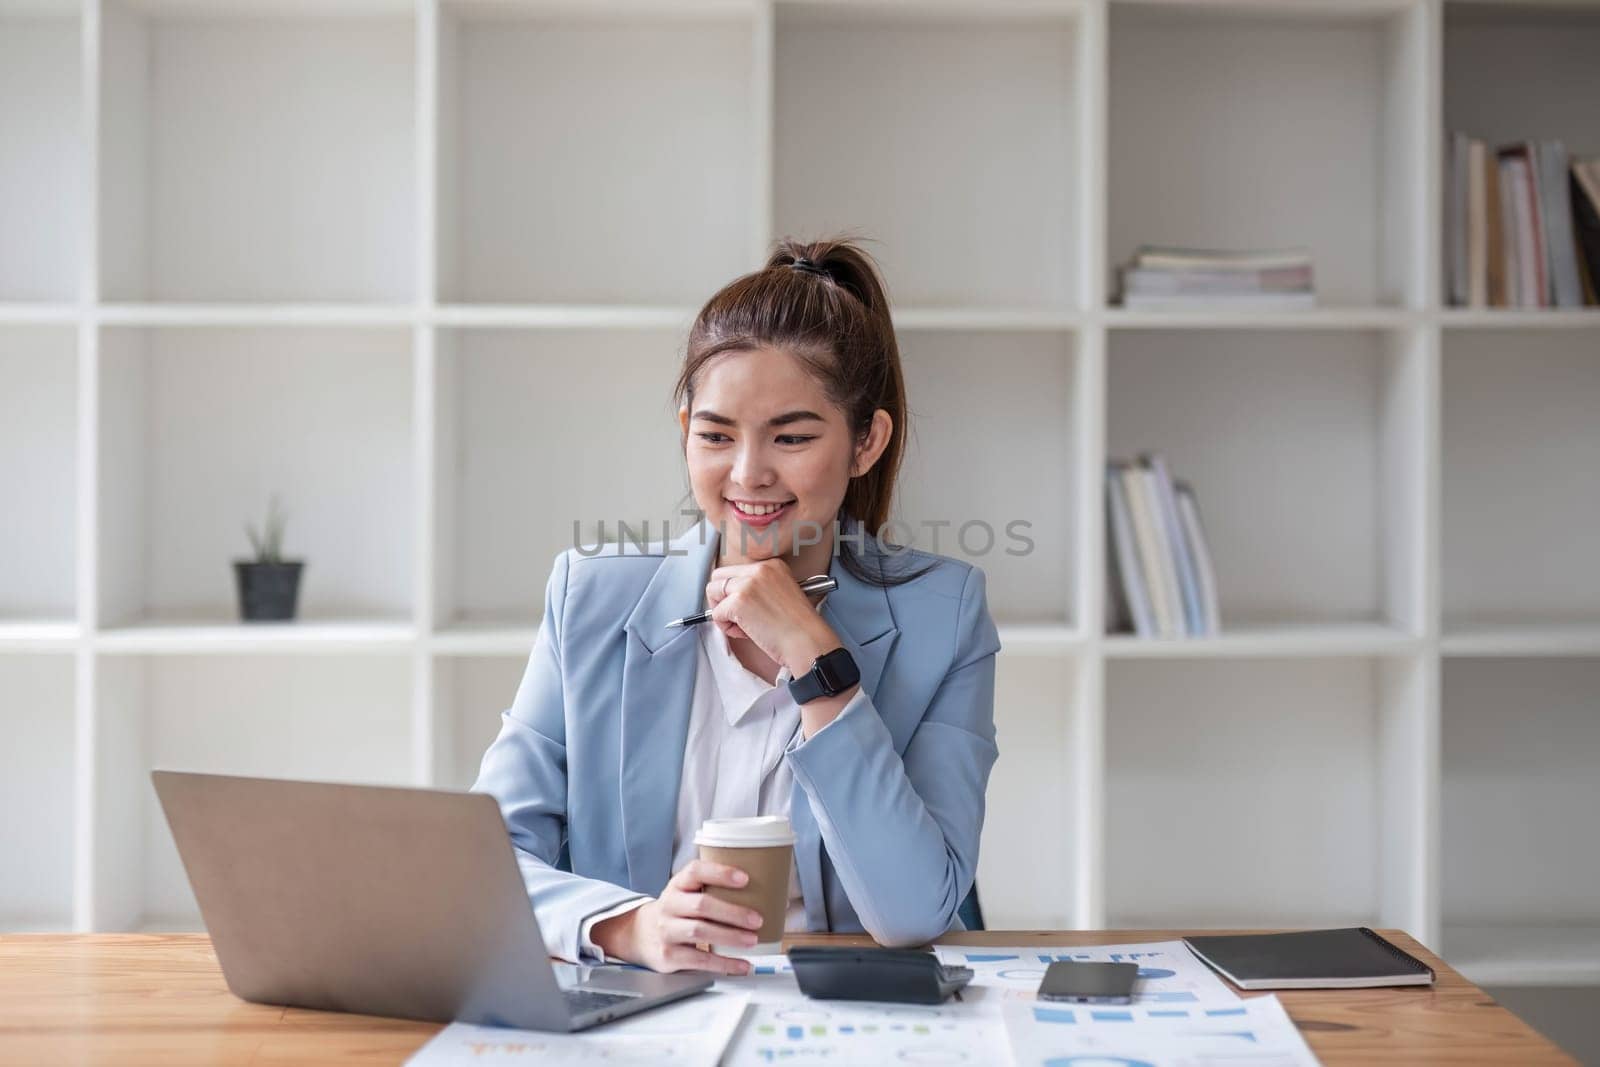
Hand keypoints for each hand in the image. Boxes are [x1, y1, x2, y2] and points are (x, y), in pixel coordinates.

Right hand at [589, 860, 765, 974]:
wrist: (640, 935)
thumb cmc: (676, 911)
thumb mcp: (686, 892)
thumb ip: (712, 889)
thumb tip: (763, 892)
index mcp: (678, 885)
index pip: (696, 871)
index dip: (720, 873)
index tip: (744, 878)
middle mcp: (669, 905)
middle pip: (701, 905)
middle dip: (732, 912)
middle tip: (757, 919)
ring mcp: (667, 931)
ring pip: (699, 931)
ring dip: (730, 936)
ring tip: (752, 940)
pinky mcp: (668, 955)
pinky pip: (699, 960)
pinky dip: (724, 963)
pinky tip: (741, 964)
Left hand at [705, 559, 838, 674]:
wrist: (808, 642)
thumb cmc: (798, 627)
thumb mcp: (781, 594)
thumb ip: (758, 588)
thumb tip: (729, 596)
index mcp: (772, 565)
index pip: (736, 571)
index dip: (735, 592)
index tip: (748, 608)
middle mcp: (759, 569)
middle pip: (719, 576)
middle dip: (721, 598)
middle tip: (737, 617)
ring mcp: (748, 584)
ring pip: (712, 592)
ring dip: (722, 612)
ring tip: (744, 626)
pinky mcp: (739, 601)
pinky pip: (716, 614)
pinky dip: (726, 628)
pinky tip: (746, 633)